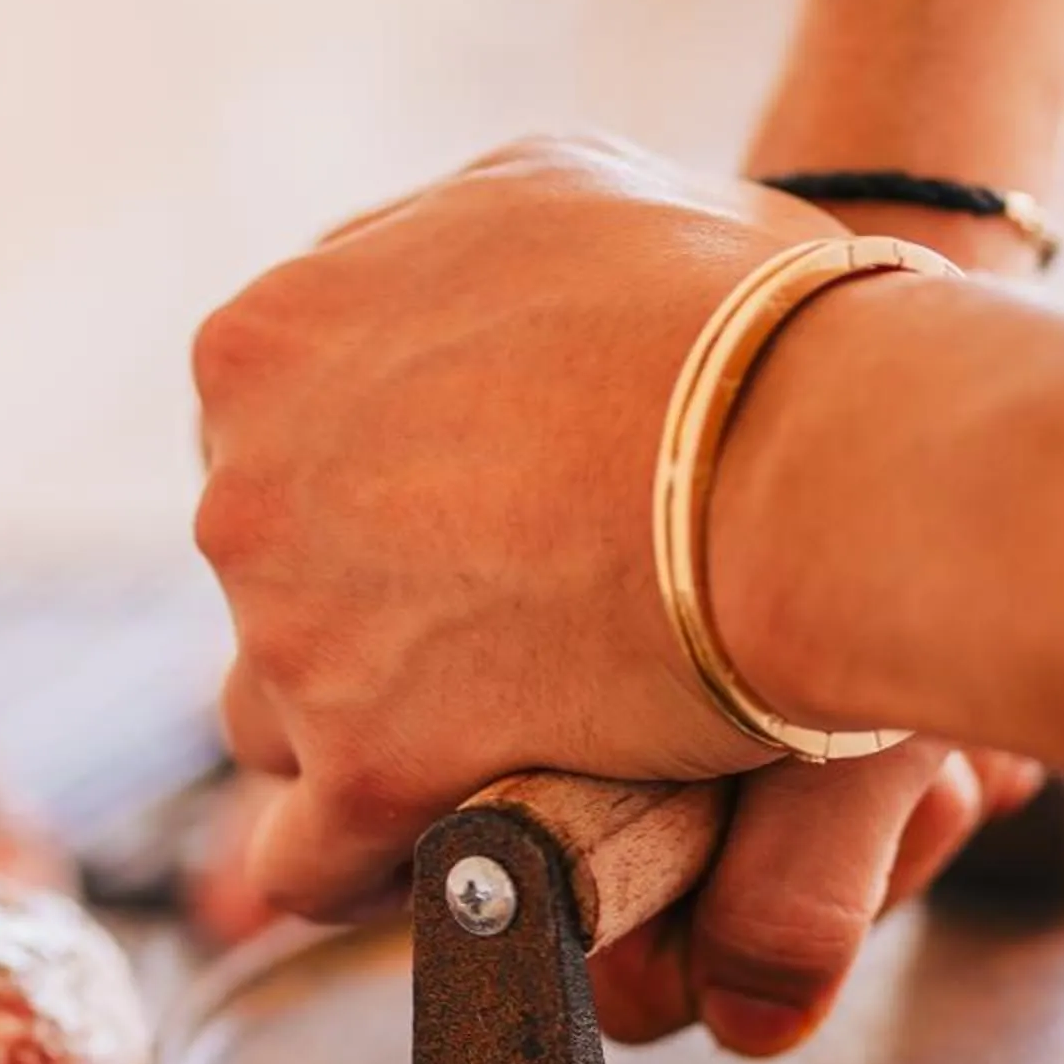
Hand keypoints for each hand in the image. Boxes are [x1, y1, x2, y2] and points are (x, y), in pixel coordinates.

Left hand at [195, 133, 1035, 1050]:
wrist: (820, 464)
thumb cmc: (737, 321)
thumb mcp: (564, 191)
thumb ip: (449, 242)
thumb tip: (429, 285)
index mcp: (269, 340)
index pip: (273, 442)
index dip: (371, 495)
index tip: (462, 531)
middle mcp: (244, 486)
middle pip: (267, 586)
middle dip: (360, 615)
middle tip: (498, 639)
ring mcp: (291, 635)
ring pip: (274, 723)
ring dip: (355, 744)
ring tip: (480, 754)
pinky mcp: (365, 769)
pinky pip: (306, 863)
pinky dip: (363, 872)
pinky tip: (435, 866)